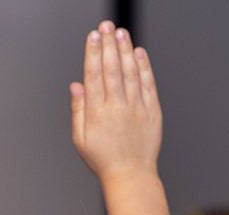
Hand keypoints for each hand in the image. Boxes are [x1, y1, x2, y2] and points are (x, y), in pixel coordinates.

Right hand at [70, 21, 161, 183]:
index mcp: (96, 113)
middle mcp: (117, 107)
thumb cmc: (103, 160)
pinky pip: (148, 85)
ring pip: (131, 73)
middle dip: (109, 44)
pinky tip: (139, 53)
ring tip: (122, 32)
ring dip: (126, 50)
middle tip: (107, 25)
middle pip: (112, 69)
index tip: (93, 36)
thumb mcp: (80, 139)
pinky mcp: (152, 112)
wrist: (131, 175)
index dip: (93, 53)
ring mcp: (136, 108)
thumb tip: (76, 86)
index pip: (93, 75)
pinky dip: (144, 68)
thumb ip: (78, 111)